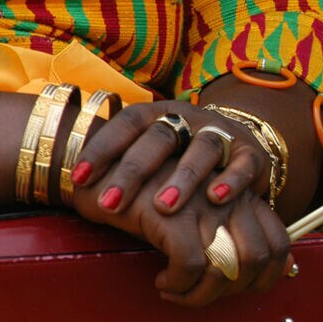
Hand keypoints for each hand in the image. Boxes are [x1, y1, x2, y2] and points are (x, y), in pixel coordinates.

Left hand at [72, 100, 270, 214]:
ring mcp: (222, 133)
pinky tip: (216, 200)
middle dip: (134, 171)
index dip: (101, 148)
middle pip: (160, 137)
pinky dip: (231, 181)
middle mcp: (190, 118)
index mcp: (158, 114)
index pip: (126, 123)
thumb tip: (71, 190)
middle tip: (111, 203)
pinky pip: (242, 164)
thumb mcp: (152, 156)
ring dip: (182, 178)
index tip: (77, 178)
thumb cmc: (180, 160)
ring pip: (202, 149)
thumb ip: (122, 166)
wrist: (238, 146)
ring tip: (163, 207)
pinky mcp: (251, 153)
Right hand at [74, 163, 291, 305]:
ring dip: (200, 294)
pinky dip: (178, 285)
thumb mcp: (198, 217)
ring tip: (177, 292)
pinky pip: (191, 265)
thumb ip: (231, 237)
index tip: (240, 292)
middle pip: (257, 259)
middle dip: (232, 291)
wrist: (102, 172)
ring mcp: (204, 204)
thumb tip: (267, 273)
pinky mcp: (174, 213)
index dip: (266, 278)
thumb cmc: (151, 200)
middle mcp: (231, 198)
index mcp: (244, 198)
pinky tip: (163, 282)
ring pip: (226, 266)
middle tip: (201, 295)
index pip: (279, 244)